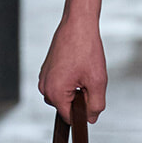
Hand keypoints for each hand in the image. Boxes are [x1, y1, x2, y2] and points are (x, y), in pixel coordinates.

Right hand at [37, 0, 108, 121]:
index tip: (93, 97)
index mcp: (54, 93)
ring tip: (84, 71)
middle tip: (90, 78)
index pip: (70, 118)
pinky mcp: (47, 70)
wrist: (78, 24)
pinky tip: (79, 66)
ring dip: (76, 89)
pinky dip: (72, 80)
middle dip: (80, 98)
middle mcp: (44, 87)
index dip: (85, 112)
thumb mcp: (97, 81)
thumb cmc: (86, 49)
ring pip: (65, 95)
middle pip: (66, 107)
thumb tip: (91, 118)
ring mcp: (44, 78)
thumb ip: (96, 105)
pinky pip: (61, 84)